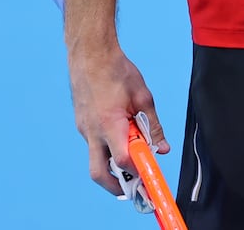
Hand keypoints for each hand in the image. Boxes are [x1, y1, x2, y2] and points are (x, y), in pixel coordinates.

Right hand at [68, 48, 168, 196]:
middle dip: (115, 185)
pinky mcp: (81, 123)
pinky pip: (94, 143)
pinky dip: (108, 146)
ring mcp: (83, 129)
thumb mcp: (144, 97)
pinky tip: (122, 133)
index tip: (149, 174)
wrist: (90, 55)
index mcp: (109, 125)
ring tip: (134, 152)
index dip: (137, 169)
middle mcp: (92, 132)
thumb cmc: (118, 72)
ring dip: (113, 162)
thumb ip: (152, 126)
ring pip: (96, 157)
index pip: (122, 159)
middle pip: (99, 172)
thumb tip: (162, 148)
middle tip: (133, 187)